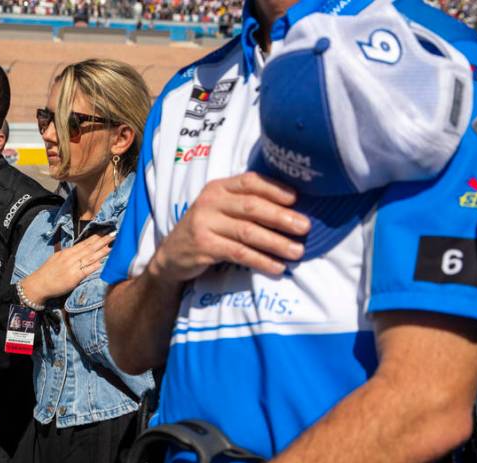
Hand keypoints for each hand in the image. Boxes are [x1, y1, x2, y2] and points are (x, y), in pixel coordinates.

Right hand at [20, 232, 114, 305]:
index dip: (96, 237)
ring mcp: (72, 267)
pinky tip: (102, 262)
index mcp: (67, 252)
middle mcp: (70, 257)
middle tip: (114, 234)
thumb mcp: (57, 259)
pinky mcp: (73, 278)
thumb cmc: (47, 273)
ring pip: (89, 257)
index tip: (105, 232)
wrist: (38, 284)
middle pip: (89, 247)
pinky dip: (94, 266)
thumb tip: (79, 251)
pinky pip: (85, 271)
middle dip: (102, 241)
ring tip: (112, 246)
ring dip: (102, 251)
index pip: (84, 243)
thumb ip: (69, 255)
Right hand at [149, 172, 309, 279]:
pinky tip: (276, 267)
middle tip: (305, 227)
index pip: (250, 181)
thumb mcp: (220, 210)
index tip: (297, 199)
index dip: (275, 189)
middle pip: (252, 207)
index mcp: (218, 188)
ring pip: (247, 232)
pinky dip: (260, 260)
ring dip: (276, 242)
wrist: (171, 256)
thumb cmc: (206, 231)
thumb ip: (245, 204)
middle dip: (281, 217)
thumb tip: (291, 209)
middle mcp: (210, 202)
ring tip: (297, 251)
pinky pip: (238, 253)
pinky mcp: (203, 247)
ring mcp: (204, 224)